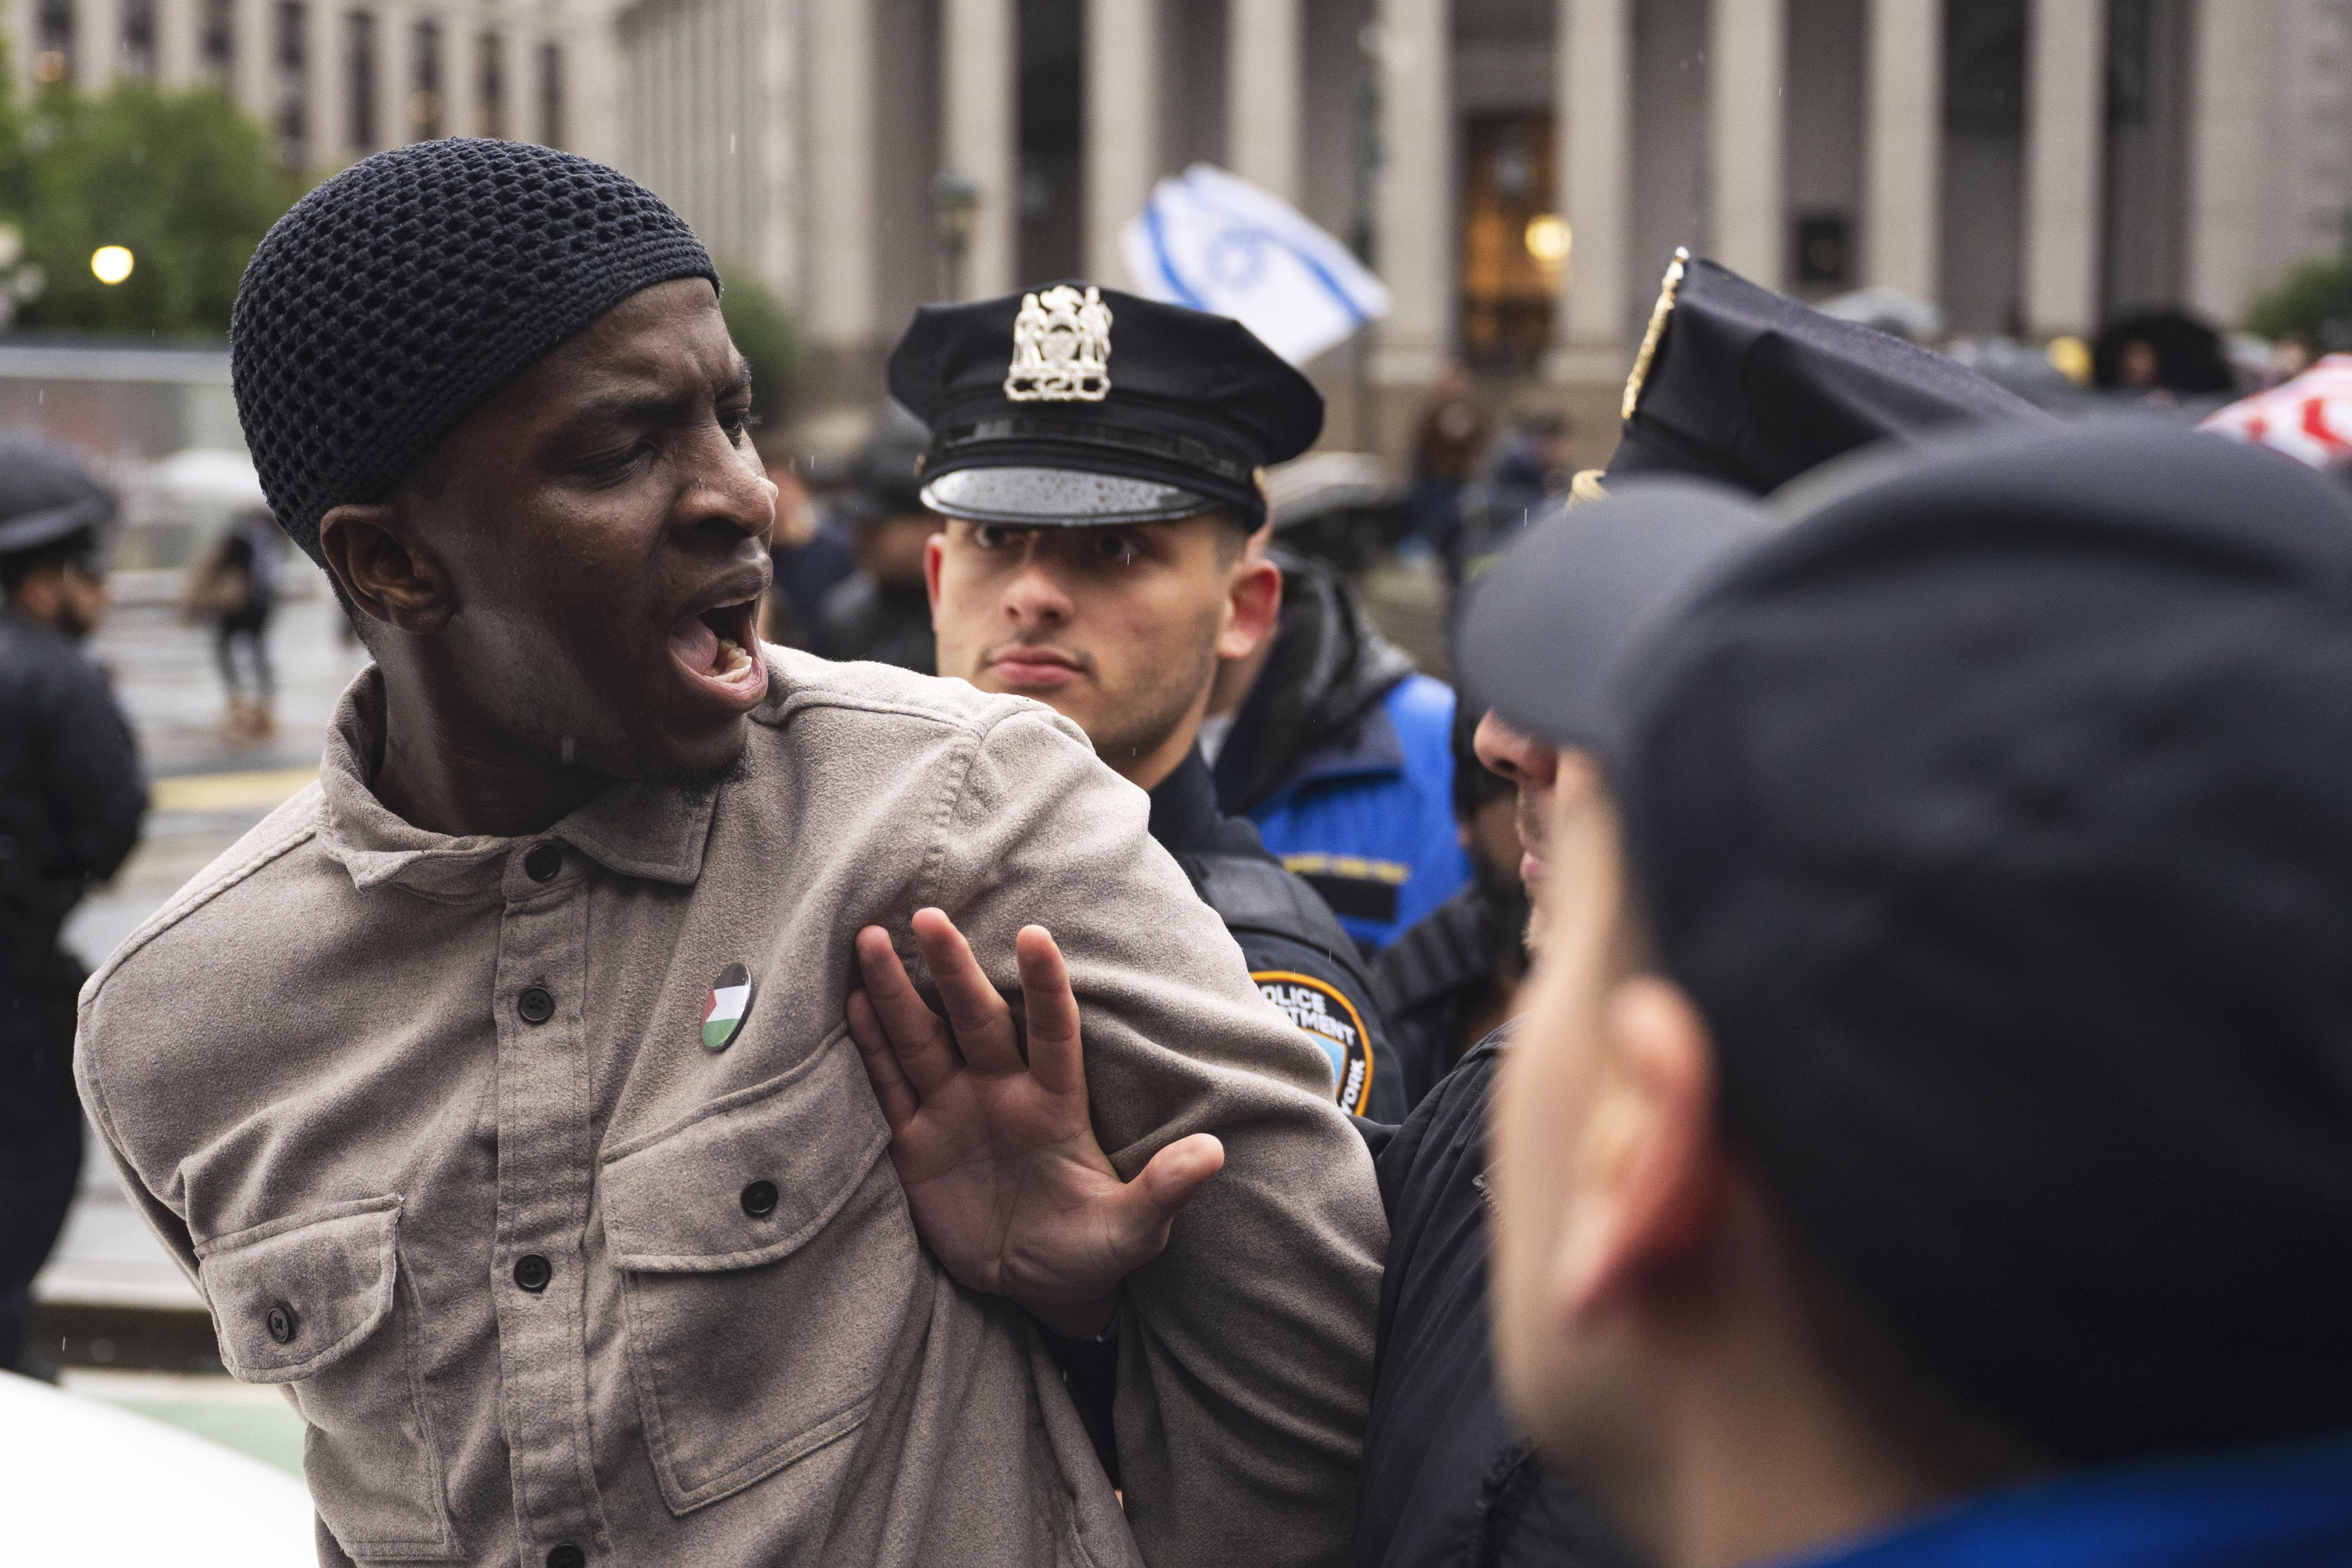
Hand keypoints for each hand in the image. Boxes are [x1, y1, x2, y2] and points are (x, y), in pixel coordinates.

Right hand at [848, 908, 1225, 1338]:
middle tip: (929, 915)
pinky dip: (872, 1046)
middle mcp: (1002, 1092)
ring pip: (922, 1040)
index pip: (1054, 1032)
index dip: (1046, 987)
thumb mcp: (1132, 1230)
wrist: (1035, 1290)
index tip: (1036, 936)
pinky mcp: (915, 1143)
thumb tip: (1216, 1153)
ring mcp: (955, 1111)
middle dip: (953, 970)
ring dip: (897, 992)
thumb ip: (1164, 1191)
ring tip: (872, 939)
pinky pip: (890, 1085)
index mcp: (1056, 1103)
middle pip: (975, 1019)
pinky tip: (854, 1001)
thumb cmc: (1092, 1252)